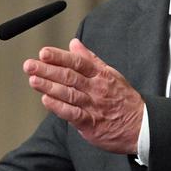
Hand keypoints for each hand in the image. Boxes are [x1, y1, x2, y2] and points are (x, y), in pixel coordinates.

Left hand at [24, 38, 143, 154]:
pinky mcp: (91, 124)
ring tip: (33, 79)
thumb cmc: (123, 99)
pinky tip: (46, 100)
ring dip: (49, 86)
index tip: (44, 52)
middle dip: (48, 70)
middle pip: (69, 76)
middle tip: (30, 65)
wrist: (141, 126)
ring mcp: (93, 106)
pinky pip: (73, 114)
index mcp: (100, 75)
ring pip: (69, 94)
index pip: (78, 62)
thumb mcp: (110, 74)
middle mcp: (96, 89)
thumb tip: (74, 44)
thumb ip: (90, 59)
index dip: (60, 57)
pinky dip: (59, 107)